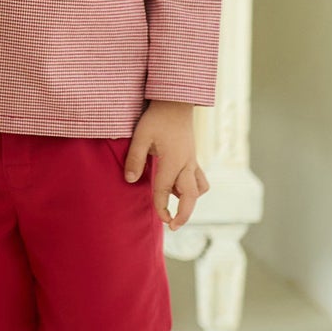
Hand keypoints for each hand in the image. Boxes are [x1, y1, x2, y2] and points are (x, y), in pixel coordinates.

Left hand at [123, 100, 208, 229]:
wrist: (175, 103)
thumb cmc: (155, 119)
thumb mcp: (140, 136)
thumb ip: (135, 159)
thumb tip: (132, 180)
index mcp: (172, 160)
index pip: (165, 190)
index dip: (161, 206)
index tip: (160, 219)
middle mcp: (186, 163)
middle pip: (191, 196)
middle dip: (184, 214)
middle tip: (173, 227)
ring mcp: (192, 160)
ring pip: (199, 188)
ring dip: (190, 201)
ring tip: (177, 208)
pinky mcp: (193, 157)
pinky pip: (199, 178)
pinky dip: (193, 188)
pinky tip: (178, 187)